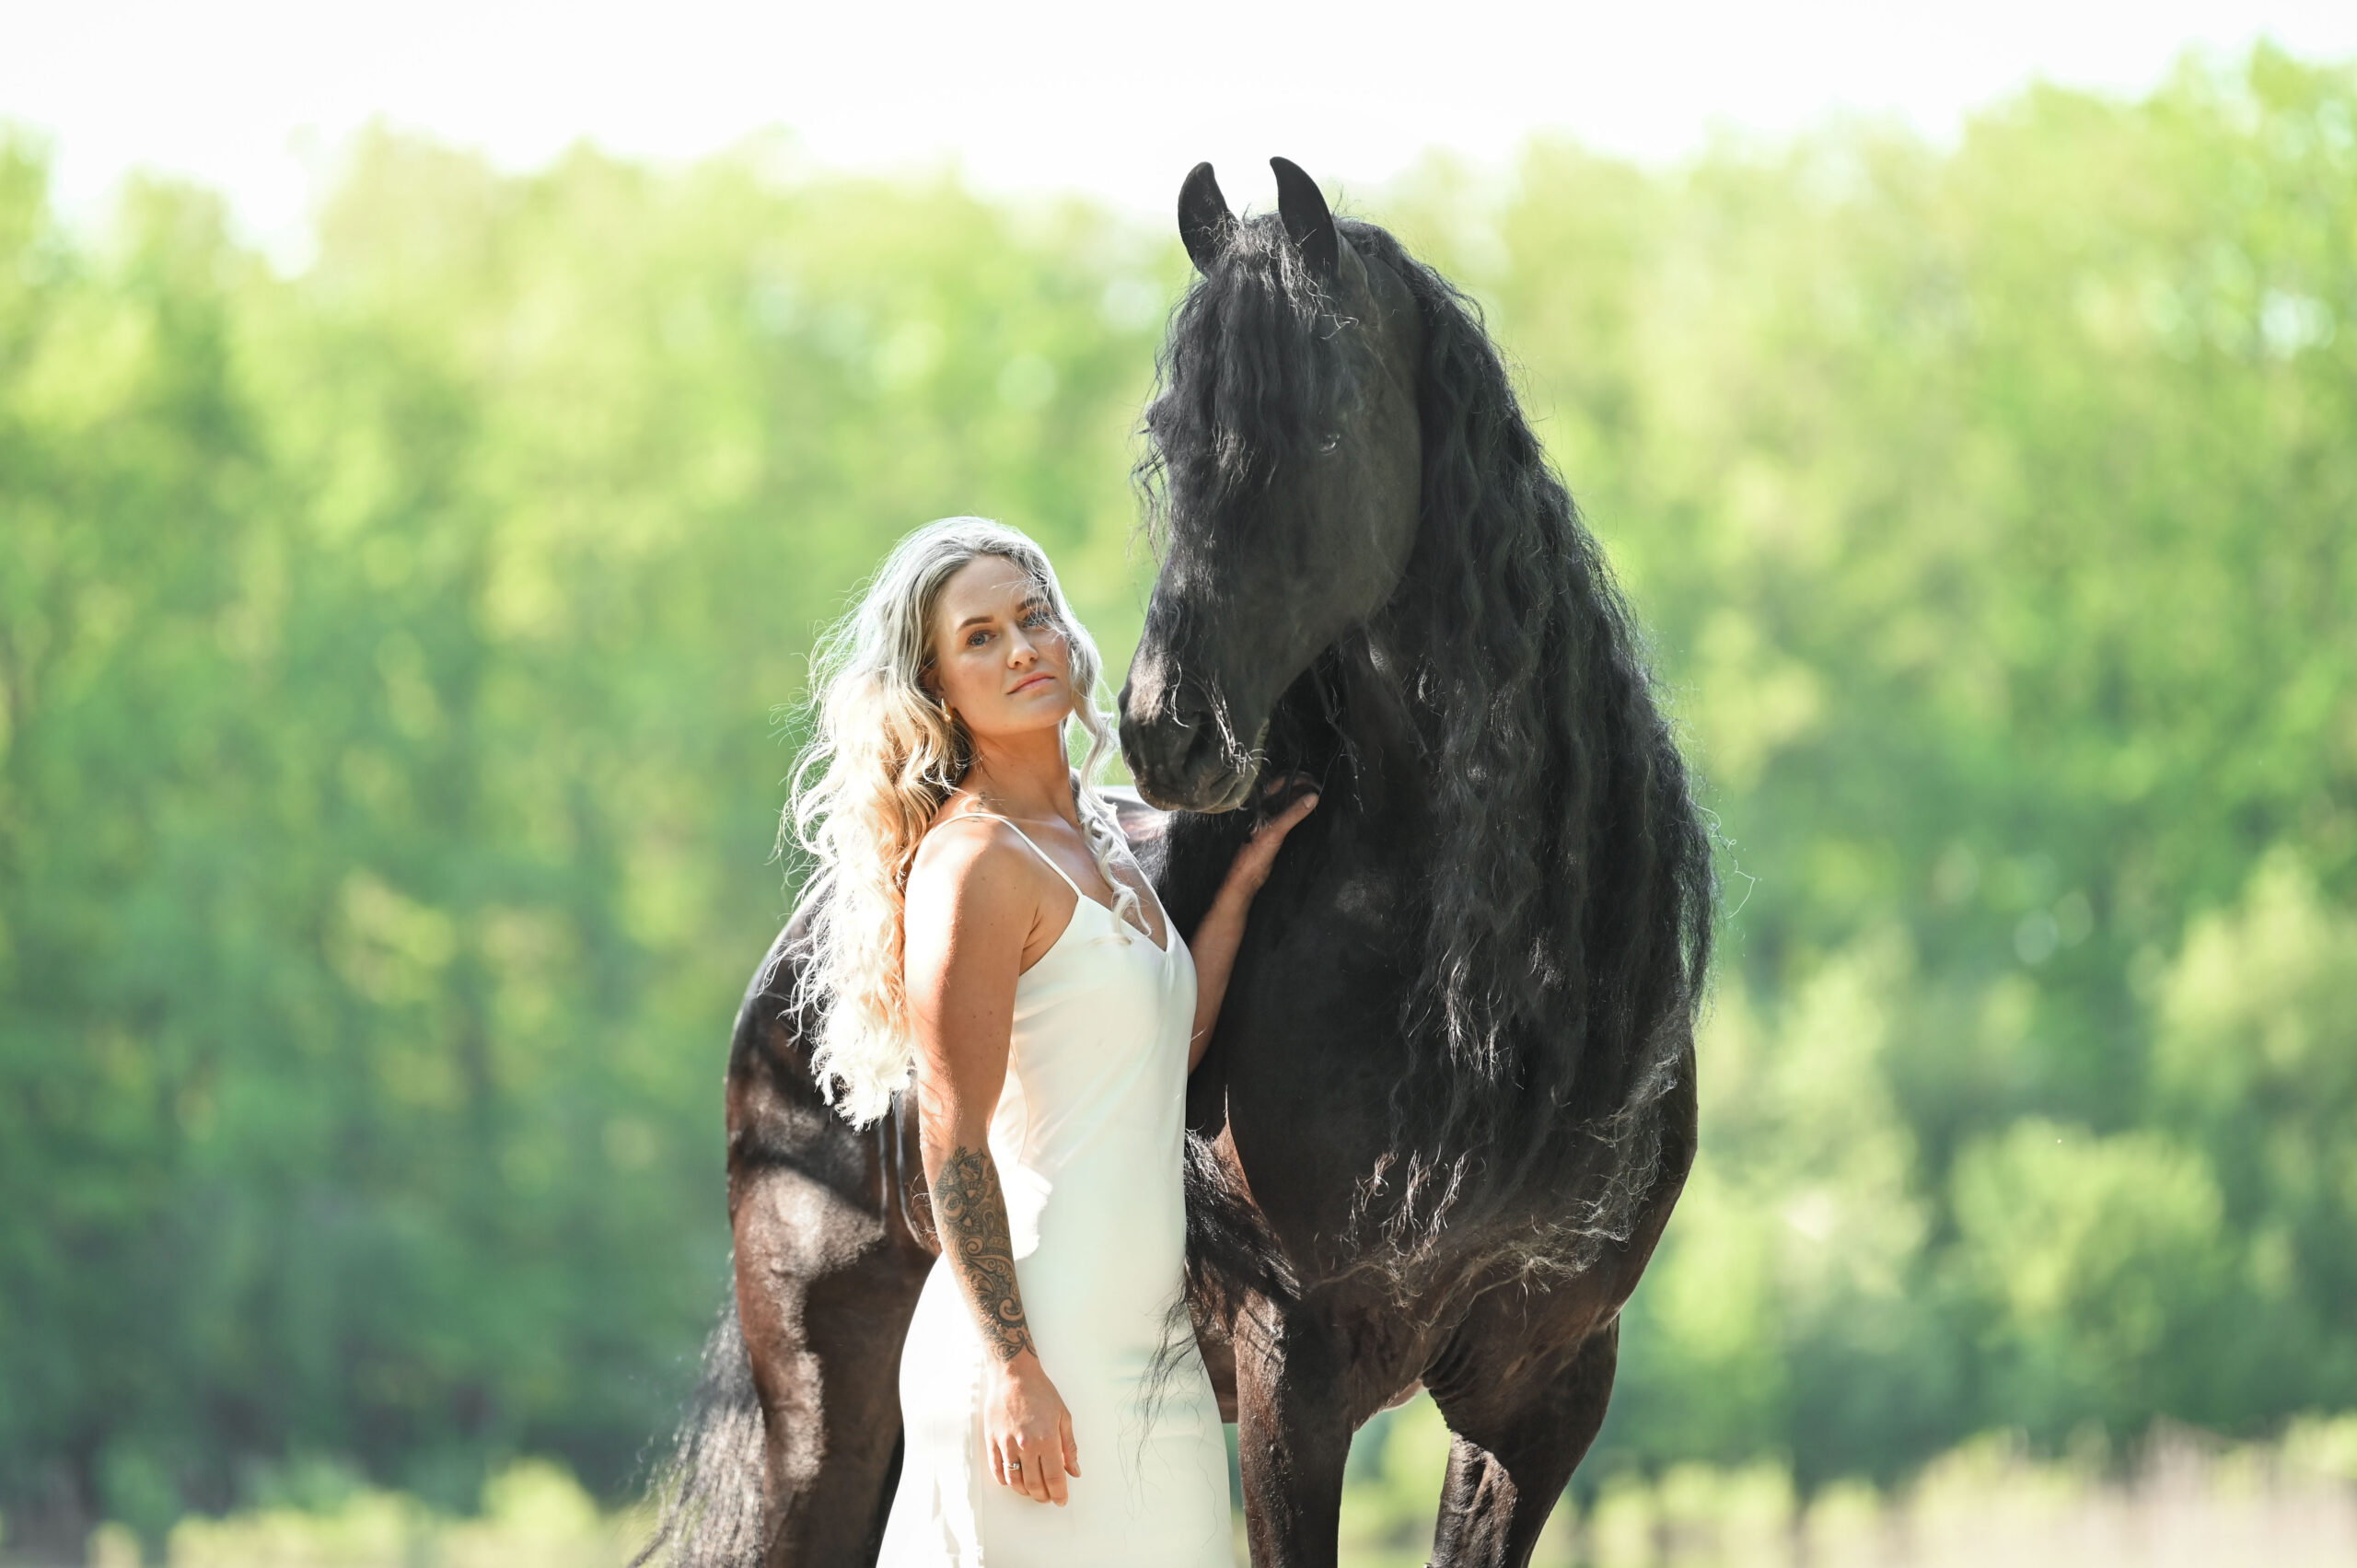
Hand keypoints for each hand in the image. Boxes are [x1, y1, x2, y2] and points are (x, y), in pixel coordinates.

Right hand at [982, 1350, 1080, 1504]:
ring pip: (1015, 1481)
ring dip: (1025, 1491)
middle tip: (1048, 1497)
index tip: (1061, 1500)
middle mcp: (1026, 1445)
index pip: (1054, 1478)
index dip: (1059, 1493)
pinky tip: (1013, 1481)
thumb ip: (1069, 1447)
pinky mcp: (992, 1441)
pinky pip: (997, 1470)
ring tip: (1032, 1491)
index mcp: (1047, 1440)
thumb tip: (1074, 1471)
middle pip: (1034, 1484)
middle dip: (1043, 1496)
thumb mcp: (1063, 1416)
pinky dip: (1006, 1481)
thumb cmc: (1041, 1393)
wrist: (1014, 1375)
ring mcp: (1007, 1444)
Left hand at [1219, 779, 1319, 903]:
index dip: (1299, 779)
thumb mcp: (1276, 830)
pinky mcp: (1277, 832)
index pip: (1282, 781)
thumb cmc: (1255, 852)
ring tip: (1320, 800)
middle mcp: (1266, 809)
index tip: (1316, 783)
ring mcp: (1272, 820)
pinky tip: (1312, 815)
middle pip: (1287, 790)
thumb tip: (1313, 797)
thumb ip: (1293, 813)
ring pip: (1290, 803)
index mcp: (1262, 804)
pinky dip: (1302, 812)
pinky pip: (1291, 816)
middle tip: (1322, 790)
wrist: (1247, 877)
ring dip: (1304, 799)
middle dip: (1304, 787)